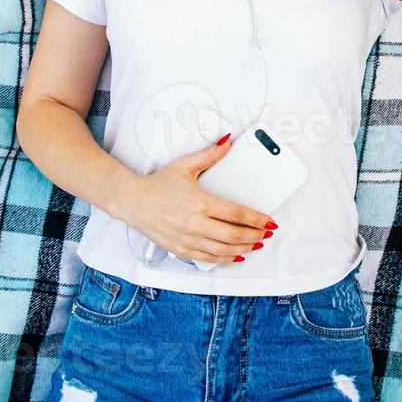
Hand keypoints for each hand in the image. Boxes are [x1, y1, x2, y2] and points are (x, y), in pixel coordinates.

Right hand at [119, 135, 276, 263]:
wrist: (133, 202)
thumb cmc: (158, 184)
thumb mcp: (185, 166)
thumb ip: (210, 155)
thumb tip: (228, 142)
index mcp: (200, 202)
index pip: (236, 213)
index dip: (257, 219)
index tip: (269, 221)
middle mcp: (195, 223)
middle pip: (234, 234)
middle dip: (255, 235)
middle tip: (266, 233)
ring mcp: (188, 239)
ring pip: (223, 249)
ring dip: (244, 248)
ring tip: (256, 244)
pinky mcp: (181, 249)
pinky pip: (208, 258)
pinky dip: (225, 258)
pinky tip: (235, 255)